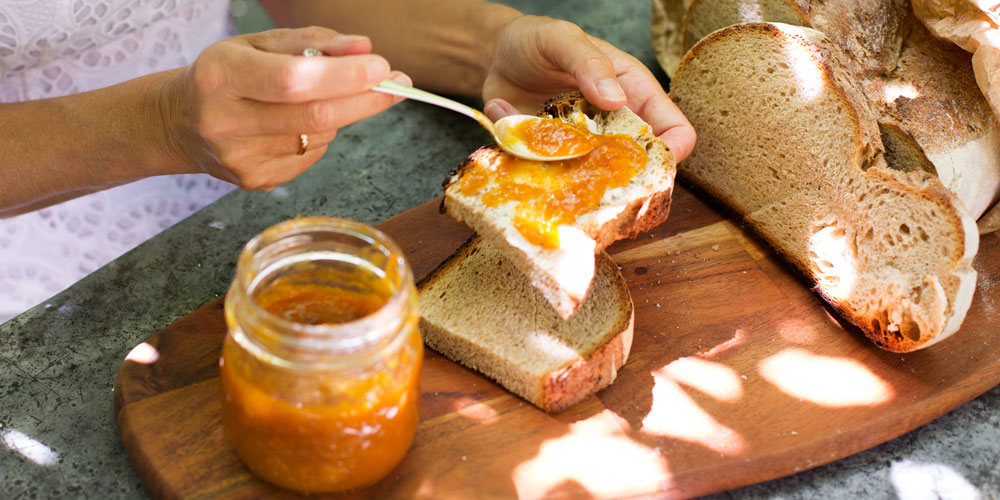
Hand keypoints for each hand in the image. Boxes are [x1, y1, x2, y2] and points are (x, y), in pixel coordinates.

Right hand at [159, 27, 410, 189]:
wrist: (176, 123)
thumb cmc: (225, 75)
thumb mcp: (257, 44)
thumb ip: (312, 42)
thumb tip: (364, 49)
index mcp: (221, 76)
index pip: (292, 80)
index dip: (343, 76)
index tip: (381, 67)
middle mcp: (226, 121)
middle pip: (315, 116)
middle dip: (365, 99)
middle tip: (397, 84)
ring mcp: (241, 159)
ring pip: (320, 136)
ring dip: (339, 114)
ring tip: (317, 98)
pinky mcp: (255, 181)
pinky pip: (311, 156)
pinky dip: (320, 136)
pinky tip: (294, 124)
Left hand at [480, 16, 695, 162]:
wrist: (496, 54)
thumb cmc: (537, 41)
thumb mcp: (562, 38)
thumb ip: (589, 62)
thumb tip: (616, 99)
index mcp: (632, 93)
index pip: (673, 130)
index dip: (670, 153)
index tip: (650, 168)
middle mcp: (613, 126)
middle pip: (636, 167)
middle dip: (616, 177)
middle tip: (580, 162)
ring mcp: (583, 146)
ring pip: (592, 180)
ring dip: (564, 170)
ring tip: (534, 138)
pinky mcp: (551, 158)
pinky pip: (546, 175)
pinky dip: (524, 155)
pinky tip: (506, 119)